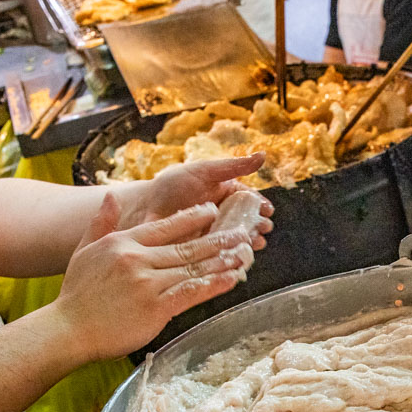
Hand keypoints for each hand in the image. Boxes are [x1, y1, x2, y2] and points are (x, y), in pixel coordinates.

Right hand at [55, 196, 251, 361]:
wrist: (67, 330)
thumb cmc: (76, 295)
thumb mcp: (84, 251)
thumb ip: (101, 222)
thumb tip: (112, 195)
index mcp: (124, 242)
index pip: (165, 224)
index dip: (193, 217)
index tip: (213, 210)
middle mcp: (138, 258)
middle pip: (186, 246)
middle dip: (218, 239)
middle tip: (242, 233)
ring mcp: (148, 283)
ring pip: (193, 268)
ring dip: (222, 261)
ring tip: (244, 255)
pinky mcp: (156, 307)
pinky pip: (192, 292)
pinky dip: (215, 285)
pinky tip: (232, 279)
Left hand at [119, 155, 274, 248]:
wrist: (144, 205)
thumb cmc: (172, 184)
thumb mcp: (205, 170)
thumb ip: (234, 166)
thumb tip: (263, 155)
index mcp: (226, 195)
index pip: (250, 201)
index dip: (261, 207)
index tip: (268, 211)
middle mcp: (223, 216)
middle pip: (248, 223)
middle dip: (258, 227)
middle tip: (263, 230)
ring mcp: (213, 234)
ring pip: (237, 240)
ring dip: (248, 243)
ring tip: (254, 243)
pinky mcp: (202, 251)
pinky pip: (220, 255)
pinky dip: (230, 256)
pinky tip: (236, 256)